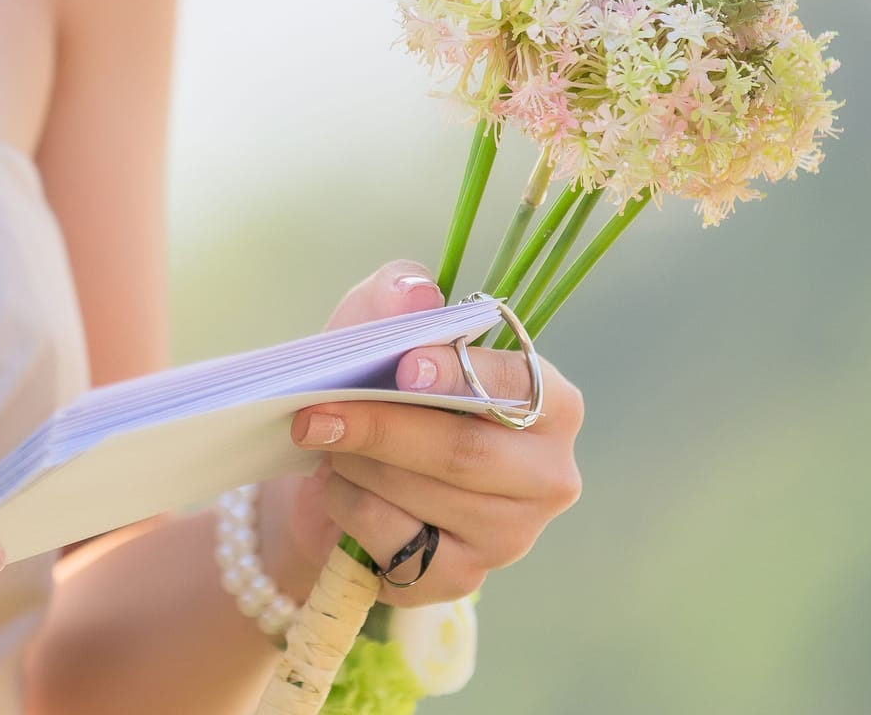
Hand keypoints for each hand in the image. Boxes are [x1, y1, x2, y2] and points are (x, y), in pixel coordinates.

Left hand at [260, 260, 584, 607]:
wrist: (340, 473)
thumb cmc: (380, 386)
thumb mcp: (380, 324)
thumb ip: (399, 292)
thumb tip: (416, 296)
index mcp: (553, 403)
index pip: (517, 387)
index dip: (459, 376)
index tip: (402, 367)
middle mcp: (549, 475)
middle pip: (464, 453)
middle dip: (383, 428)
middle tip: (317, 414)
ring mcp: (511, 535)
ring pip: (423, 498)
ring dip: (358, 466)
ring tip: (326, 440)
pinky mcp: (462, 578)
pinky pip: (396, 544)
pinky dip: (351, 508)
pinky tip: (341, 487)